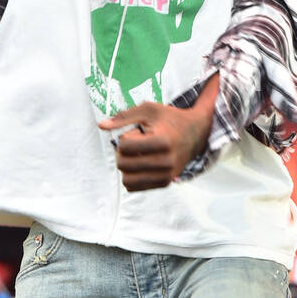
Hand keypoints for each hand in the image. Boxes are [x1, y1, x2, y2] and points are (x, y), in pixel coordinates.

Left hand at [97, 100, 211, 191]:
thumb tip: (101, 126)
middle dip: (122, 153)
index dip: (124, 137)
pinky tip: (140, 164)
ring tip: (135, 155)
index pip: (124, 146)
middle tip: (133, 144)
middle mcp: (166, 161)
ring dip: (125, 166)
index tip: (136, 133)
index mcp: (162, 141)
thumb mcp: (148, 110)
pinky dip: (131, 176)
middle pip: (123, 164)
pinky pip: (134, 187)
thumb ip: (123, 117)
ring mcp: (167, 175)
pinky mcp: (165, 183)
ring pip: (127, 179)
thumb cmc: (169, 119)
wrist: (195, 133)